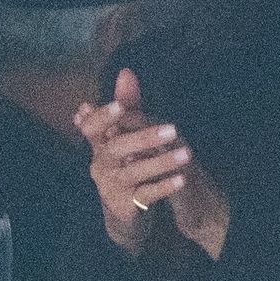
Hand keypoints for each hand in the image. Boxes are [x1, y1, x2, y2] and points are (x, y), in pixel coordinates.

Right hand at [75, 68, 192, 256]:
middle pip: (116, 148)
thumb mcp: (126, 133)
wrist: (123, 208)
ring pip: (133, 172)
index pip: (92, 127)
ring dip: (161, 162)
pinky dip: (163, 186)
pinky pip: (145, 194)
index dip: (104, 116)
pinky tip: (181, 178)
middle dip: (143, 137)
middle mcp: (101, 163)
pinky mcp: (126, 204)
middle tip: (173, 129)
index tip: (121, 106)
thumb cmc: (124, 162)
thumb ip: (128, 103)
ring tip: (187, 154)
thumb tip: (126, 72)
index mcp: (99, 143)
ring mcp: (112, 185)